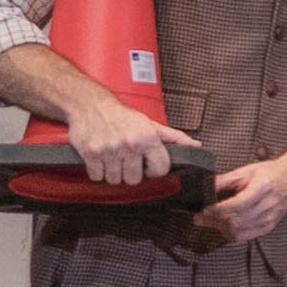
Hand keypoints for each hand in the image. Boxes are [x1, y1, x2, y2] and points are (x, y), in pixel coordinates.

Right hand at [57, 85, 182, 188]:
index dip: (155, 170)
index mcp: (147, 138)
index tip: (148, 166)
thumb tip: (196, 146)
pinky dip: (98, 172)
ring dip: (114, 173)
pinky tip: (102, 160)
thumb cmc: (123, 117)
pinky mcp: (90, 154)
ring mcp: (109, 150)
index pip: (160, 169)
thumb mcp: (151, 125)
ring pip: (115, 180)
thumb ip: (174, 138)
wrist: (91, 105)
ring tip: (114, 159)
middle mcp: (129, 144)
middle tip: (128, 162)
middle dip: (131, 173)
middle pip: (134, 180)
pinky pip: (97, 177)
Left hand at [203, 154, 286, 245]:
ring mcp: (269, 218)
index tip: (202, 210)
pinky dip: (230, 233)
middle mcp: (267, 205)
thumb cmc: (270, 174)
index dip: (215, 211)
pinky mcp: (268, 226)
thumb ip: (224, 180)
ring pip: (237, 232)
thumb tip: (204, 188)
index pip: (235, 206)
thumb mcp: (245, 171)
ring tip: (213, 220)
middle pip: (234, 222)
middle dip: (213, 221)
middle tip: (201, 217)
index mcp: (262, 188)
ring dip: (220, 228)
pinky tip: (226, 225)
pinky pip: (244, 237)